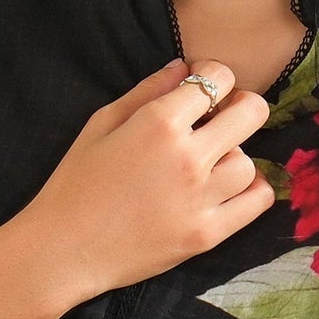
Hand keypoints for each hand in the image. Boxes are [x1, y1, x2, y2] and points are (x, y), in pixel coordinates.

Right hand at [14, 55, 276, 306]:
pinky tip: (232, 188)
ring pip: (249, 161)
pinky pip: (255, 202)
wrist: (62, 250)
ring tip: (210, 164)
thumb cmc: (73, 184)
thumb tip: (185, 68)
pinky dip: (253, 190)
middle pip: (251, 113)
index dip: (214, 76)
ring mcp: (200, 198)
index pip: (218, 79)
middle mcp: (188, 157)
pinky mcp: (206, 234)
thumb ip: (146, 91)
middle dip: (240, 106)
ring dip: (233, 155)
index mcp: (158, 123)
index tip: (202, 89)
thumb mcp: (100, 124)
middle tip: (221, 118)